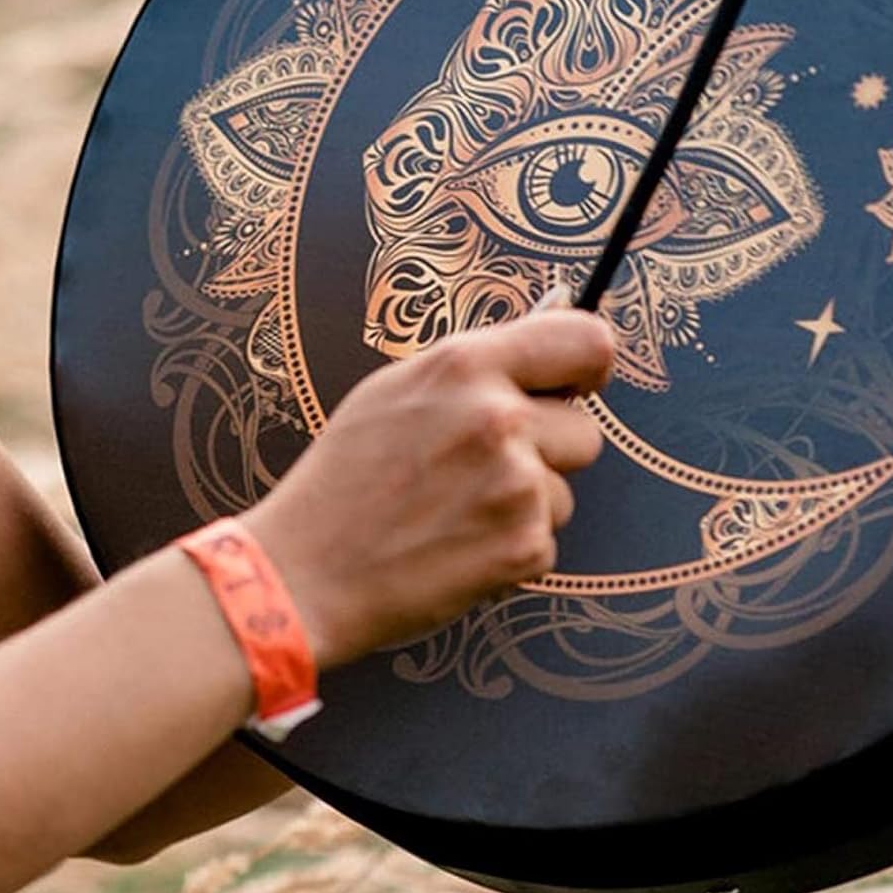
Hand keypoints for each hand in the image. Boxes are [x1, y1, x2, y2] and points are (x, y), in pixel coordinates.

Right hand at [243, 310, 614, 667]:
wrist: (304, 573)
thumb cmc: (346, 479)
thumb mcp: (397, 390)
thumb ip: (479, 362)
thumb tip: (554, 320)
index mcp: (466, 365)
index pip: (586, 340)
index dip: (588, 366)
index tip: (576, 386)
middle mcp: (498, 418)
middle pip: (584, 431)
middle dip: (547, 453)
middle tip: (478, 473)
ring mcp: (516, 486)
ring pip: (564, 491)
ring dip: (525, 506)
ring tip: (453, 513)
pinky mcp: (524, 546)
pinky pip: (545, 540)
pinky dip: (509, 550)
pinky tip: (454, 547)